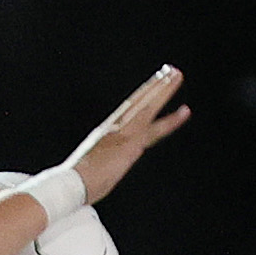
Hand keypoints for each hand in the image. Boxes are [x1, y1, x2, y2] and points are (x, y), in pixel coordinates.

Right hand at [70, 67, 189, 205]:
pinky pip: (157, 130)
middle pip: (139, 102)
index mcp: (105, 133)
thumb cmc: (75, 183)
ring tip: (177, 74)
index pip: (127, 109)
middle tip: (170, 70)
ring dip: (164, 90)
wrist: (70, 184)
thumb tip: (94, 173)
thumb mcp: (87, 169)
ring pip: (149, 107)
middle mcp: (115, 128)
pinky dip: (172, 120)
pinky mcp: (132, 144)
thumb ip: (97, 165)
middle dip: (155, 86)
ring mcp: (124, 134)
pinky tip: (185, 111)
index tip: (152, 85)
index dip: (141, 96)